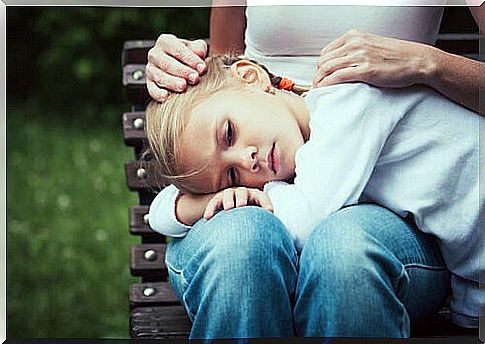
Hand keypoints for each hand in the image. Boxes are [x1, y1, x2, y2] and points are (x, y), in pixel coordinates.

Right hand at [146, 34, 207, 101]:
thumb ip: (198, 49)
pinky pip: (152, 89)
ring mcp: (150, 69)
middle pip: (167, 63)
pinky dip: (158, 94)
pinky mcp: (149, 84)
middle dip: (182, 71)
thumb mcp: (195, 49)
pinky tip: (166, 96)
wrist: (182, 68)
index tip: (202, 68)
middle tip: (195, 78)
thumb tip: (200, 54)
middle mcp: (155, 54)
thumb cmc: (189, 57)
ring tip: (183, 87)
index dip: (190, 59)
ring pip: (160, 76)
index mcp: (165, 41)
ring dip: (172, 82)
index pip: (177, 49)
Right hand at [203, 187, 273, 219]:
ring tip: (228, 208)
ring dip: (228, 200)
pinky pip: (214, 202)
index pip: (262, 197)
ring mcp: (230, 195)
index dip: (266, 203)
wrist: (236, 217)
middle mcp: (243, 194)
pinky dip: (211, 208)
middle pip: (243, 192)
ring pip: (228, 194)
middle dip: (242, 198)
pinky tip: (208, 217)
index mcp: (256, 197)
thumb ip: (263, 226)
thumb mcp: (258, 222)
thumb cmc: (251, 221)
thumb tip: (273, 239)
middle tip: (241, 206)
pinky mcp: (219, 200)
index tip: (269, 212)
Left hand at [313, 30, 433, 88]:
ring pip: (327, 69)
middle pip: (323, 61)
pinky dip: (327, 84)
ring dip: (319, 81)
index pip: (326, 51)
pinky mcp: (365, 70)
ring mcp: (360, 56)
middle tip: (317, 86)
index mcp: (354, 36)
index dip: (321, 65)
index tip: (320, 75)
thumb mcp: (371, 46)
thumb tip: (341, 63)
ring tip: (318, 91)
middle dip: (317, 75)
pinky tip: (324, 90)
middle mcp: (355, 43)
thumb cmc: (397, 56)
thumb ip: (355, 50)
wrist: (417, 60)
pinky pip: (337, 77)